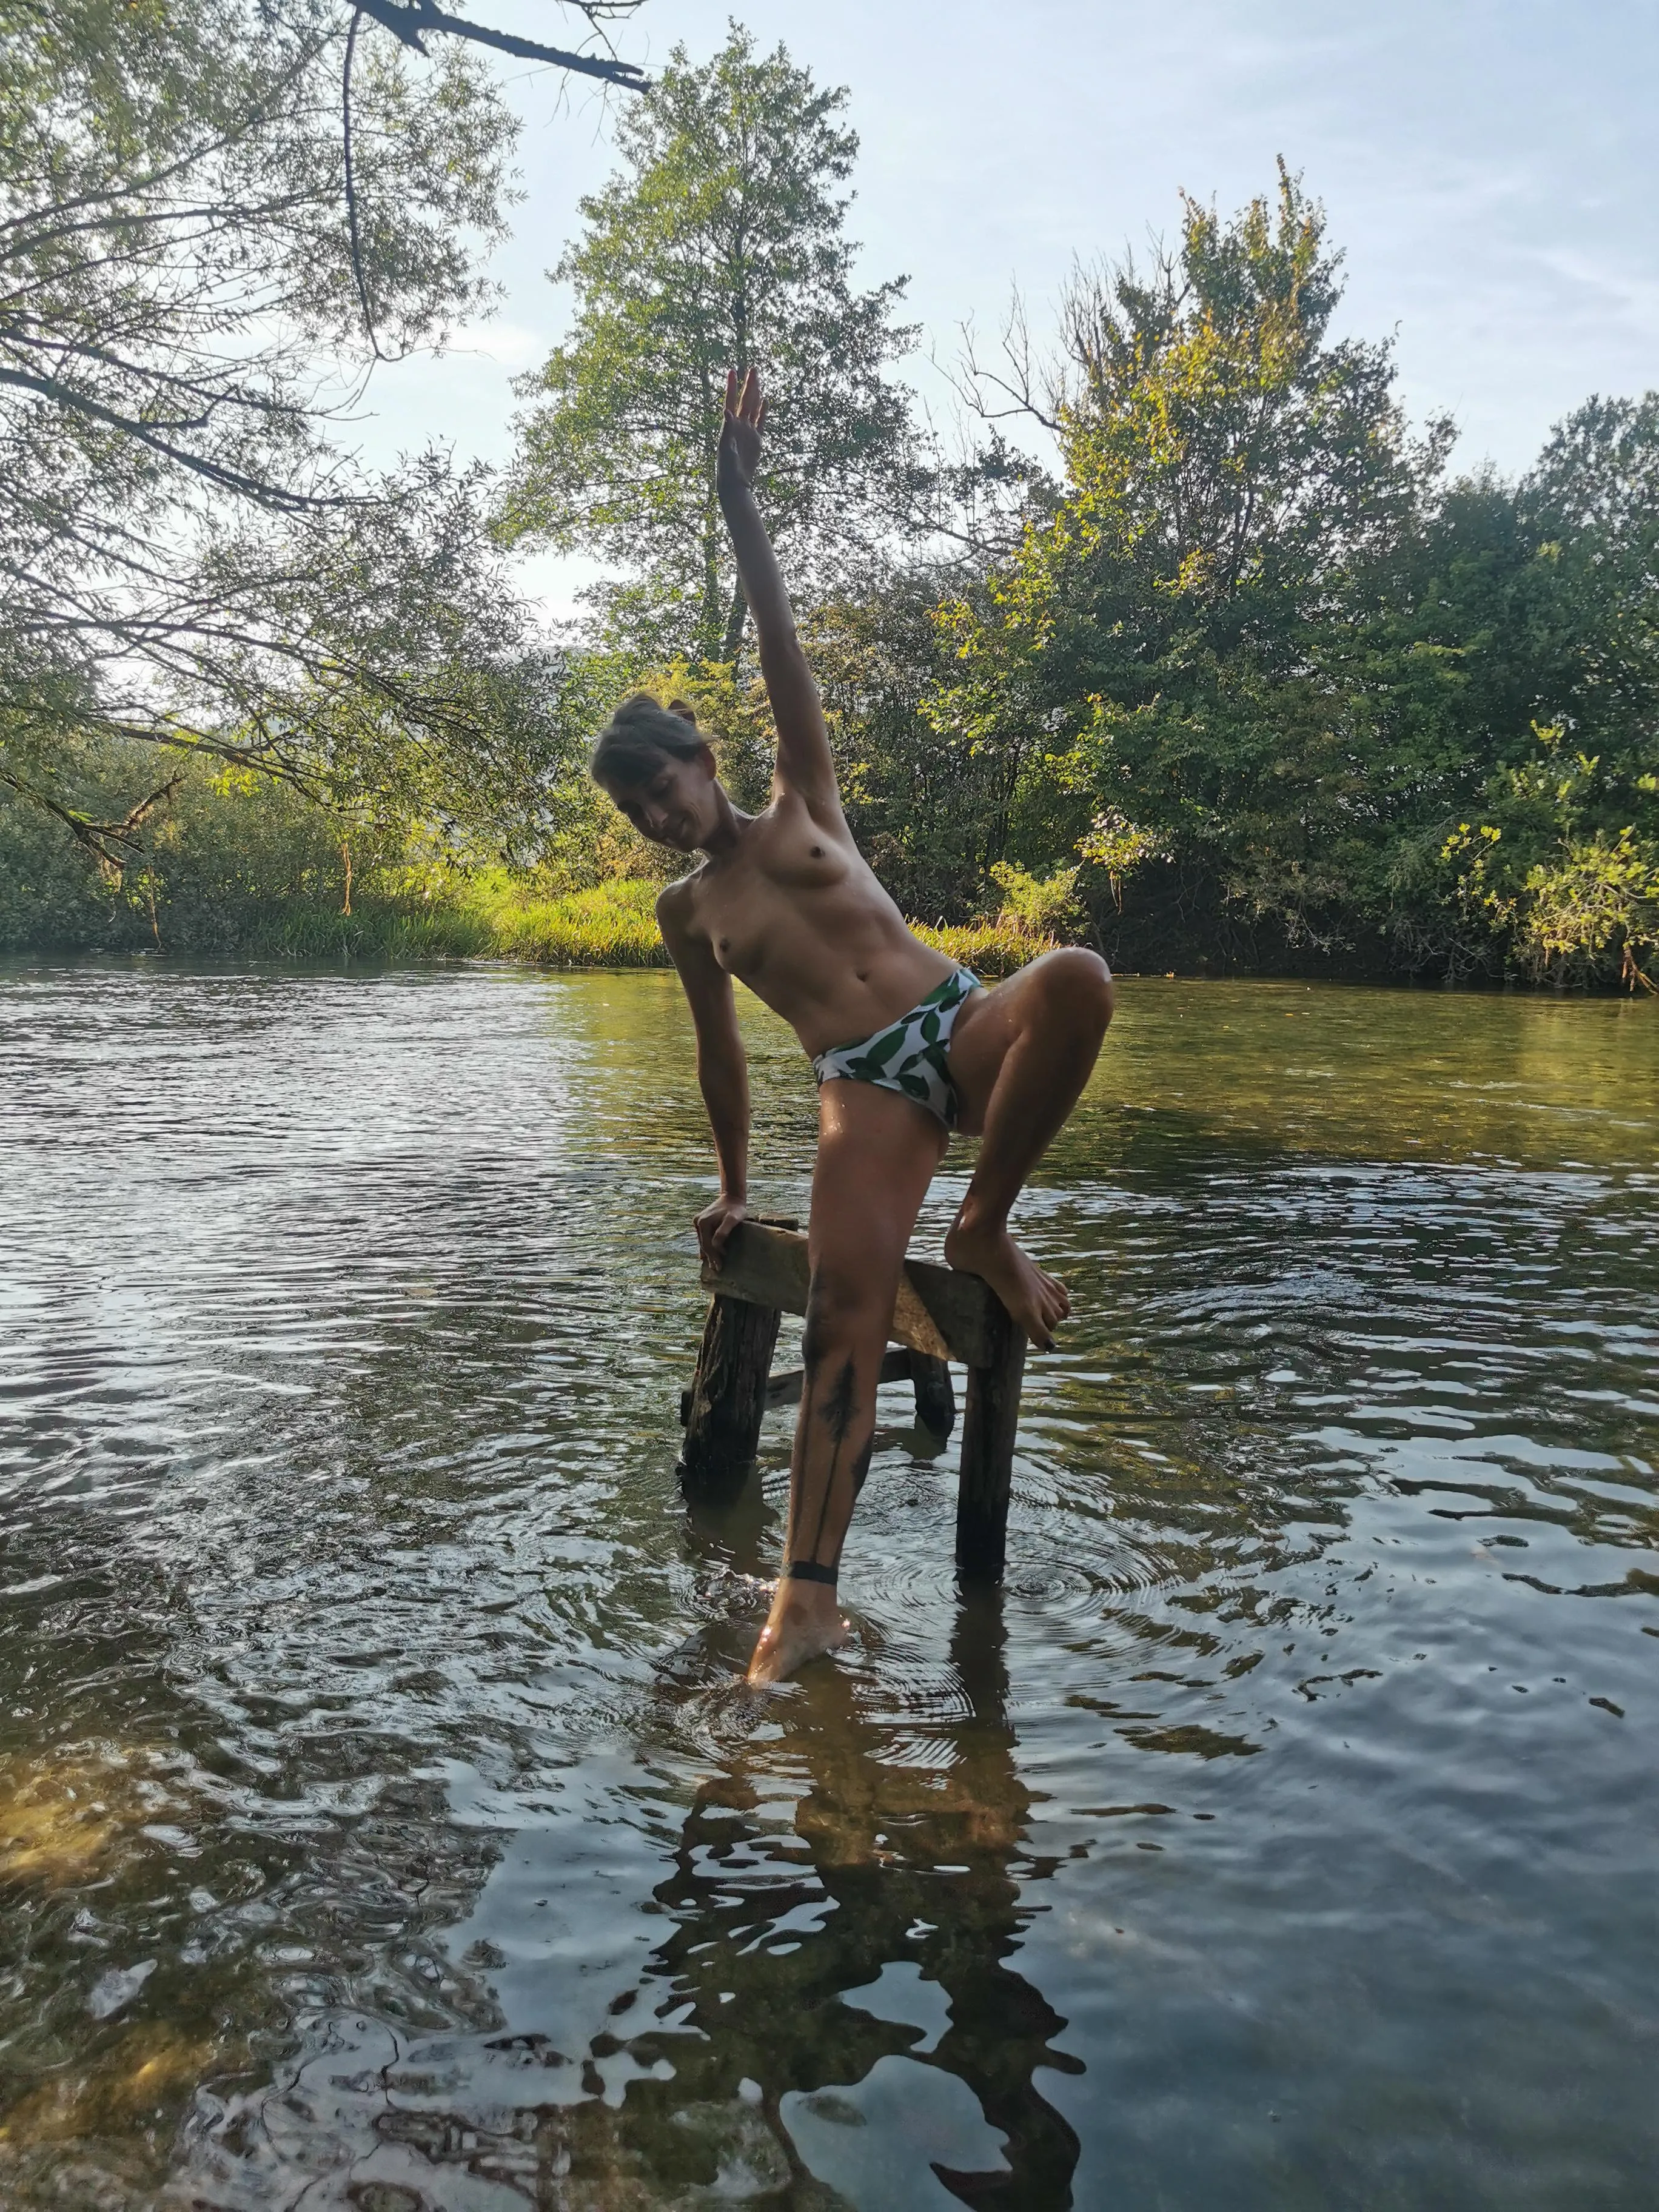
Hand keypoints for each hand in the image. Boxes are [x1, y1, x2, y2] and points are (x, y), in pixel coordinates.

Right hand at [695, 1192, 746, 1270]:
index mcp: (703, 1223)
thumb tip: (716, 1246)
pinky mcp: (700, 1222)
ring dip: (708, 1253)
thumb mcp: (732, 1220)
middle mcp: (698, 1222)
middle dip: (710, 1257)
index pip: (708, 1245)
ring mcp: (698, 1222)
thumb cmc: (735, 1209)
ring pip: (703, 1242)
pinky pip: (704, 1237)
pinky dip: (707, 1246)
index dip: (713, 1256)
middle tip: (717, 1269)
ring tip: (713, 1264)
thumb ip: (723, 1232)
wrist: (732, 1197)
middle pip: (704, 1244)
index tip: (719, 1267)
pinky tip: (710, 1254)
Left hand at [716, 365, 766, 495]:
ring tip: (757, 378)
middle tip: (752, 368)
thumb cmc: (726, 467)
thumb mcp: (725, 447)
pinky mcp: (757, 439)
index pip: (731, 400)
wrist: (736, 482)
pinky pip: (761, 421)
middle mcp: (739, 425)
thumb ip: (726, 428)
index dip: (732, 386)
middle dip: (748, 384)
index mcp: (729, 425)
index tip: (732, 371)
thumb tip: (727, 410)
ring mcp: (748, 431)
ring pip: (753, 407)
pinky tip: (765, 400)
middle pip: (745, 400)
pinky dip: (763, 411)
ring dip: (756, 393)